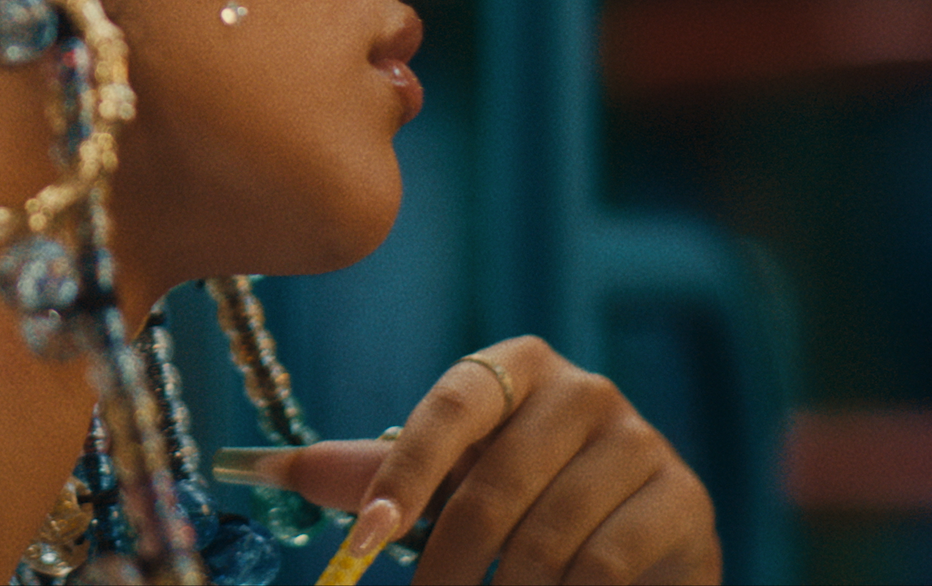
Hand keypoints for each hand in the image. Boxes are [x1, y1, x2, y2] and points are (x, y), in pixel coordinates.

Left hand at [263, 336, 719, 583]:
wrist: (644, 547)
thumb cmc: (522, 505)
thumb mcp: (446, 482)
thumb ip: (364, 475)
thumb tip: (249, 468)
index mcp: (516, 366)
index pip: (448, 407)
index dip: (404, 474)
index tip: (365, 540)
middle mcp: (585, 390)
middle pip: (492, 489)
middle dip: (445, 565)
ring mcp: (641, 442)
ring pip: (545, 540)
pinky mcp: (683, 502)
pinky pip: (601, 568)